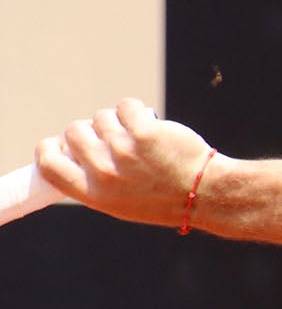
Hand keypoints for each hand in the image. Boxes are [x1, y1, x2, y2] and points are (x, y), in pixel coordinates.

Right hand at [34, 98, 217, 228]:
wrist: (206, 195)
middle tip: (115, 141)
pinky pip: (126, 106)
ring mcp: (124, 151)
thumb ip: (92, 178)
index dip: (49, 149)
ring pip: (102, 117)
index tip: (60, 144)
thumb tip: (67, 148)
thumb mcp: (121, 202)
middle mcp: (105, 173)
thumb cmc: (163, 198)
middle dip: (92, 131)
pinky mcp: (145, 132)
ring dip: (118, 122)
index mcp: (94, 194)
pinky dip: (137, 111)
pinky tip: (151, 126)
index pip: (49, 165)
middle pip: (74, 131)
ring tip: (140, 141)